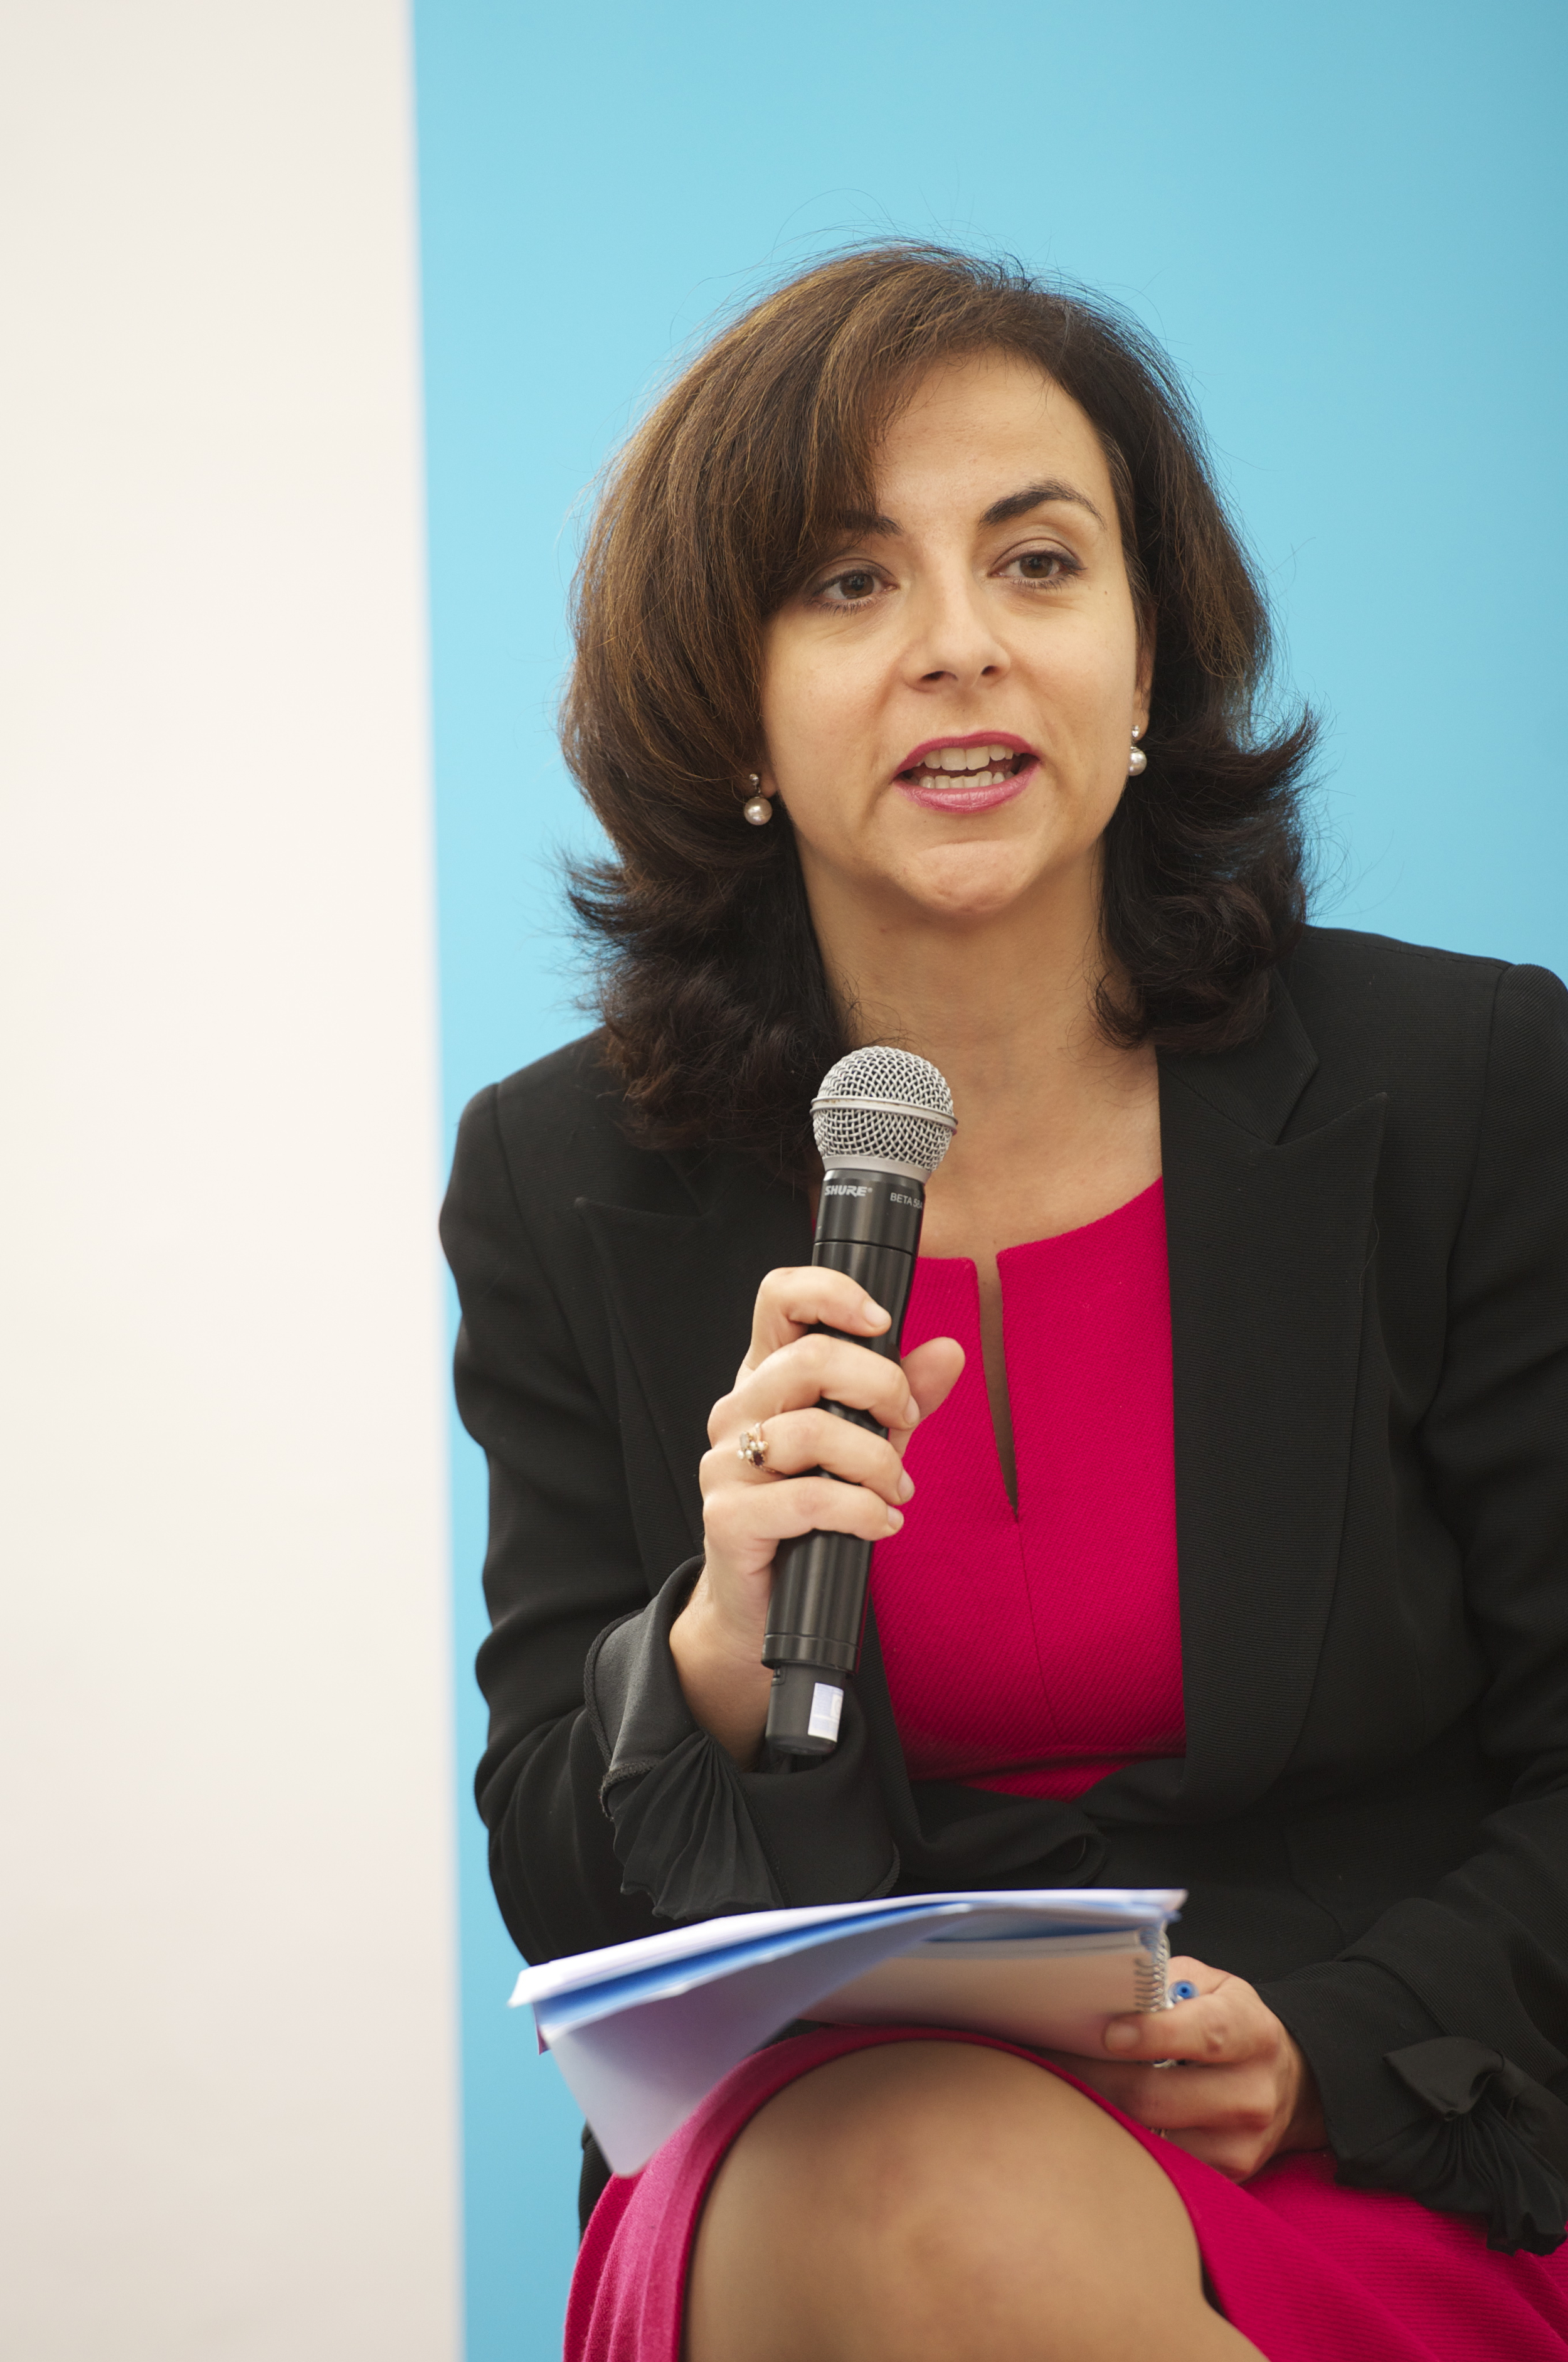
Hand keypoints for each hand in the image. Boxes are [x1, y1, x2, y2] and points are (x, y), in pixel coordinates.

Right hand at [670, 1264, 962, 1763]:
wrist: (762, 1605)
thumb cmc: (812, 1516)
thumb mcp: (866, 1445)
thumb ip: (903, 1398)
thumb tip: (948, 1351)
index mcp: (766, 1378)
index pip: (779, 1299)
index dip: (830, 1293)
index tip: (882, 1321)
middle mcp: (737, 1410)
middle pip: (809, 1359)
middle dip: (881, 1387)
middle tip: (907, 1420)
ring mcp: (725, 1464)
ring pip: (812, 1431)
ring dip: (876, 1461)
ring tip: (896, 1490)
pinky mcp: (728, 1518)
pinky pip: (805, 1499)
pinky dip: (859, 1511)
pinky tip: (882, 1524)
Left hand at [1046, 1958, 1325, 2180]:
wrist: (1286, 2083)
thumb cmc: (1232, 2023)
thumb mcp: (1212, 1986)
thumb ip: (1166, 1983)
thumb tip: (1104, 1991)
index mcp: (1252, 2032)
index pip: (1205, 2035)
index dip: (1152, 2034)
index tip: (1106, 2033)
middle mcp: (1252, 2092)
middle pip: (1159, 2094)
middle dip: (1094, 2075)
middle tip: (1049, 2056)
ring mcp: (1240, 2142)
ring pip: (1150, 2135)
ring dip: (1099, 2110)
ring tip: (1063, 2083)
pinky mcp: (1226, 2174)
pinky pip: (1160, 2162)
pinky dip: (1121, 2138)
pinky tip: (1097, 2113)